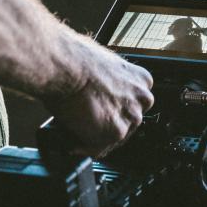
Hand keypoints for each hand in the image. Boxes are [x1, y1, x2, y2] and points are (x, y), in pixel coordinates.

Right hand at [45, 42, 153, 156]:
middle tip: (85, 125)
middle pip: (127, 123)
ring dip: (96, 139)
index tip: (101, 113)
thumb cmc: (74, 58)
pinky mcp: (115, 132)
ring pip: (114, 138)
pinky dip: (84, 148)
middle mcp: (141, 99)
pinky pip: (98, 149)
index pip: (133, 104)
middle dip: (107, 126)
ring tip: (76, 134)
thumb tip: (94, 86)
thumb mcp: (101, 63)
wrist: (65, 65)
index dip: (114, 111)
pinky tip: (72, 143)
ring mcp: (130, 117)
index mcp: (141, 79)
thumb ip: (108, 79)